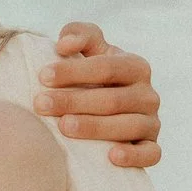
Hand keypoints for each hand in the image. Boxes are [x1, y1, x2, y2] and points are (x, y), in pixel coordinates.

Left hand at [36, 22, 160, 167]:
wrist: (106, 112)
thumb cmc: (93, 77)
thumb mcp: (90, 50)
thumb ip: (79, 34)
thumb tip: (64, 44)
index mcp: (135, 67)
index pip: (106, 67)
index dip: (74, 71)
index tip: (42, 76)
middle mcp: (148, 95)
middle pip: (112, 99)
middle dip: (73, 101)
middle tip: (40, 104)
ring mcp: (151, 123)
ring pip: (128, 126)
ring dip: (94, 127)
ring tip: (63, 126)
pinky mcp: (151, 148)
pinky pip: (150, 154)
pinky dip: (134, 156)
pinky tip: (111, 156)